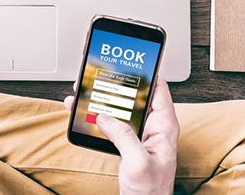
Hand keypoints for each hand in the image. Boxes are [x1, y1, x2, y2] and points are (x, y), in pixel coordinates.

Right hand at [64, 78, 178, 194]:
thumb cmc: (151, 192)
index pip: (158, 89)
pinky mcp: (127, 142)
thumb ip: (124, 137)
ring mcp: (139, 134)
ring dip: (100, 98)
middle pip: (134, 95)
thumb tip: (105, 116)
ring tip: (82, 90)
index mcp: (164, 127)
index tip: (128, 62)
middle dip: (114, 84)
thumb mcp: (138, 163)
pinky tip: (80, 111)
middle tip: (96, 75)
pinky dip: (95, 115)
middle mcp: (153, 126)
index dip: (145, 73)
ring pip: (119, 107)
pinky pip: (110, 122)